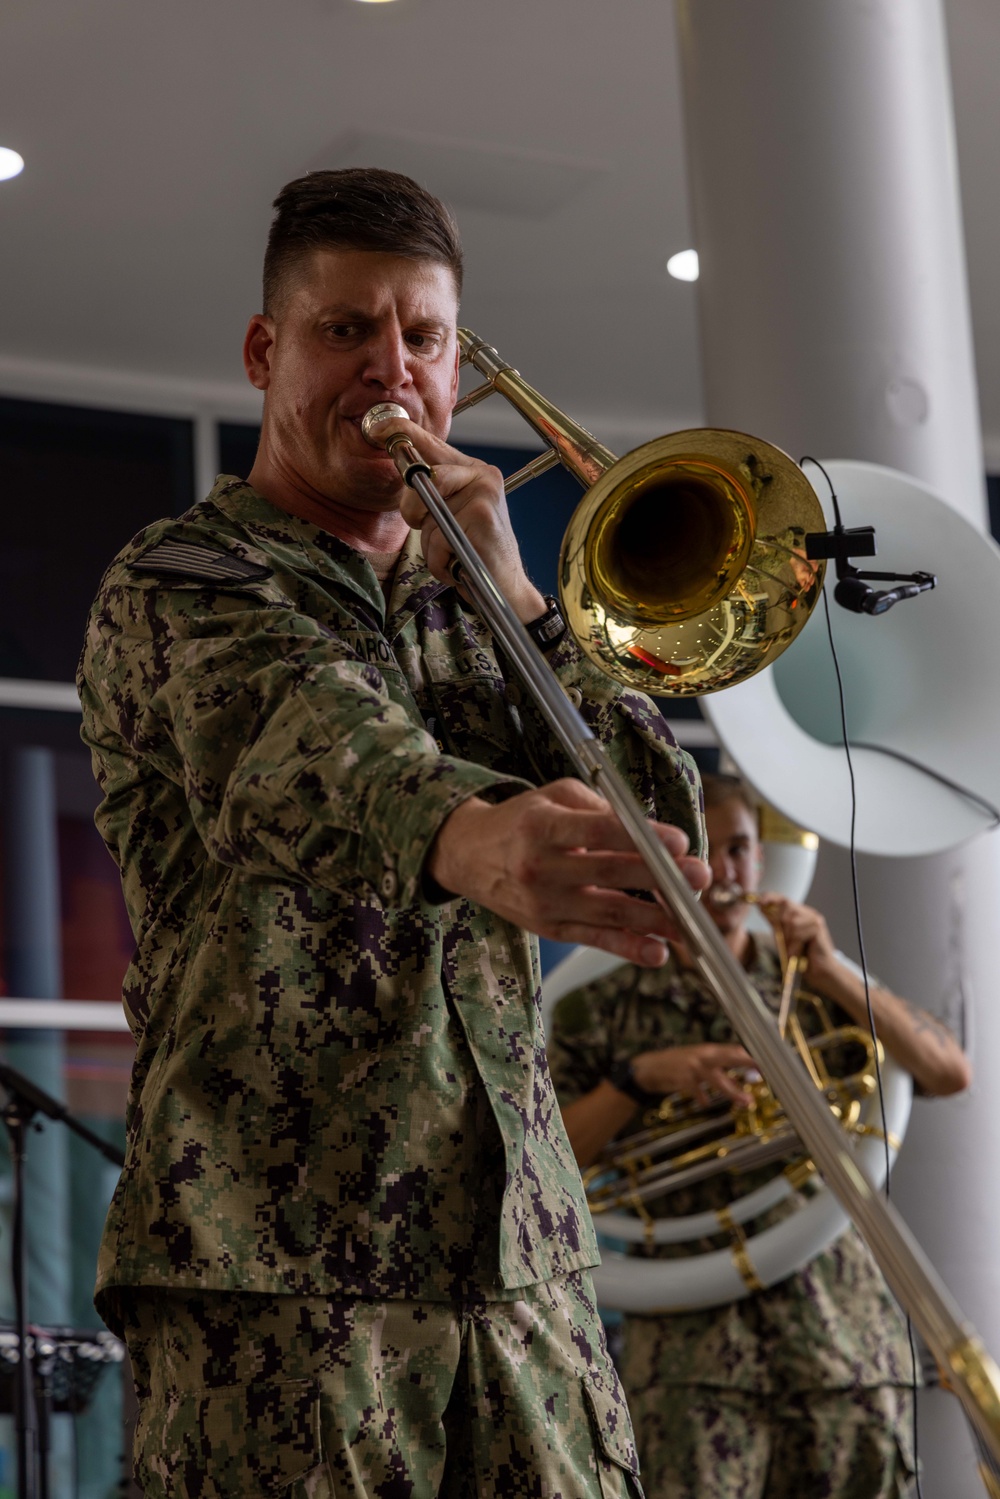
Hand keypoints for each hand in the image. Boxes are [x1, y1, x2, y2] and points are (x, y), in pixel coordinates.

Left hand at [365, 413, 545, 623]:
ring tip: (454, 554)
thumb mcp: (449, 518)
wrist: (505, 587)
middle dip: (412, 510)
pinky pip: (438, 540)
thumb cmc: (472, 553)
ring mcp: (484, 492)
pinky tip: (460, 565)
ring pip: (427, 516)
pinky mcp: (482, 515)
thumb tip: (404, 477)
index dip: (403, 433)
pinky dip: (441, 562)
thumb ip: (431, 495)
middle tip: (425, 529)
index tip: (380, 427)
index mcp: (471, 471)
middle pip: (421, 479)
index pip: (433, 445)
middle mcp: (481, 474)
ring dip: (432, 547)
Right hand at [428, 779, 711, 966]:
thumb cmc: (521, 821)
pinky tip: (657, 952)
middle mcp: (541, 867)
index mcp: (542, 826)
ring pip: (609, 912)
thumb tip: (648, 831)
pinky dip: (627, 948)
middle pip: (610, 873)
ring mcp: (545, 902)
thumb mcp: (554, 797)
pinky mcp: (549, 928)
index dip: (642, 838)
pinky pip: (594, 939)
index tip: (679, 843)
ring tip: (691, 922)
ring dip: (655, 919)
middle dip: (661, 877)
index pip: (601, 831)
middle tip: (699, 878)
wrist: (469, 856)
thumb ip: (600, 809)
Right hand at [629, 1044, 754, 1105]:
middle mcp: (703, 1055)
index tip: (769, 1061)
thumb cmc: (678, 1064)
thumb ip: (719, 1071)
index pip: (735, 1049)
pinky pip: (697, 1090)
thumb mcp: (699, 1063)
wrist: (650, 1067)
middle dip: (748, 1062)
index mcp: (709, 1050)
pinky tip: (706, 1103)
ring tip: (746, 1101)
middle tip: (765, 1070)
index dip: (751, 1055)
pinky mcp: (683, 1079)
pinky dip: (702, 1097)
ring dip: (733, 1091)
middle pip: (730, 1057)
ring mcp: (693, 1067)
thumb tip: (740, 1083)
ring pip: (717, 1079)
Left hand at [756, 893, 837, 985]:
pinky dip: (794, 945)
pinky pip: (798, 933)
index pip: (784, 899)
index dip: (771, 897)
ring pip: (791, 921)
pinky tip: (798, 953)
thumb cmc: (801, 954)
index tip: (759, 902)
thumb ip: (775, 922)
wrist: (819, 970)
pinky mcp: (818, 929)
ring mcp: (815, 919)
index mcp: (801, 913)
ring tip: (792, 950)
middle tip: (782, 940)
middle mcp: (809, 913)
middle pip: (786, 905)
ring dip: (787, 938)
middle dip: (779, 922)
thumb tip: (762, 907)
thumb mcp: (783, 936)